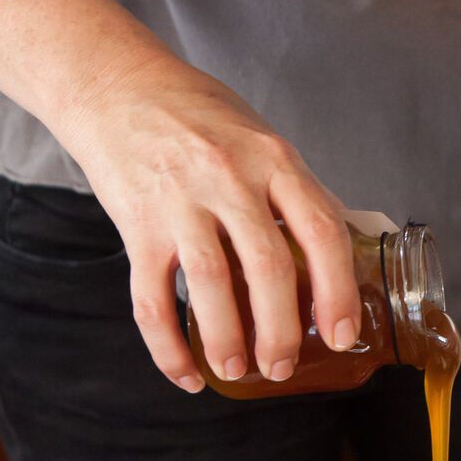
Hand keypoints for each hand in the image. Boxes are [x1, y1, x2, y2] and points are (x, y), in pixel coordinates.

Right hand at [64, 58, 361, 391]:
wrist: (118, 87)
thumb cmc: (200, 115)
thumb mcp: (263, 138)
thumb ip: (297, 191)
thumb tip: (342, 248)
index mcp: (274, 160)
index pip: (321, 230)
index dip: (338, 290)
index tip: (341, 332)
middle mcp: (230, 179)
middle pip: (268, 267)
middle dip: (282, 331)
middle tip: (284, 366)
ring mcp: (180, 202)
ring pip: (210, 286)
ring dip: (228, 341)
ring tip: (239, 371)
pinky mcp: (136, 225)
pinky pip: (151, 299)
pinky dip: (167, 345)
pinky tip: (186, 373)